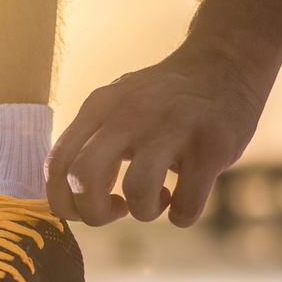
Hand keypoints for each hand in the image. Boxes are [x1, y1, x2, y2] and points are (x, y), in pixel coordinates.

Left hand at [46, 48, 268, 226]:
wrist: (223, 65)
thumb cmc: (164, 101)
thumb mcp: (118, 106)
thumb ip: (91, 142)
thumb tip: (68, 200)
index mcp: (100, 108)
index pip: (57, 164)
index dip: (64, 202)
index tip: (85, 208)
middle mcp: (131, 114)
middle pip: (84, 177)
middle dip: (94, 213)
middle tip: (117, 211)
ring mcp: (173, 128)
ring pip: (137, 190)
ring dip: (144, 212)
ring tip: (157, 200)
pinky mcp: (211, 146)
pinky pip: (186, 203)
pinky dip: (181, 216)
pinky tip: (184, 201)